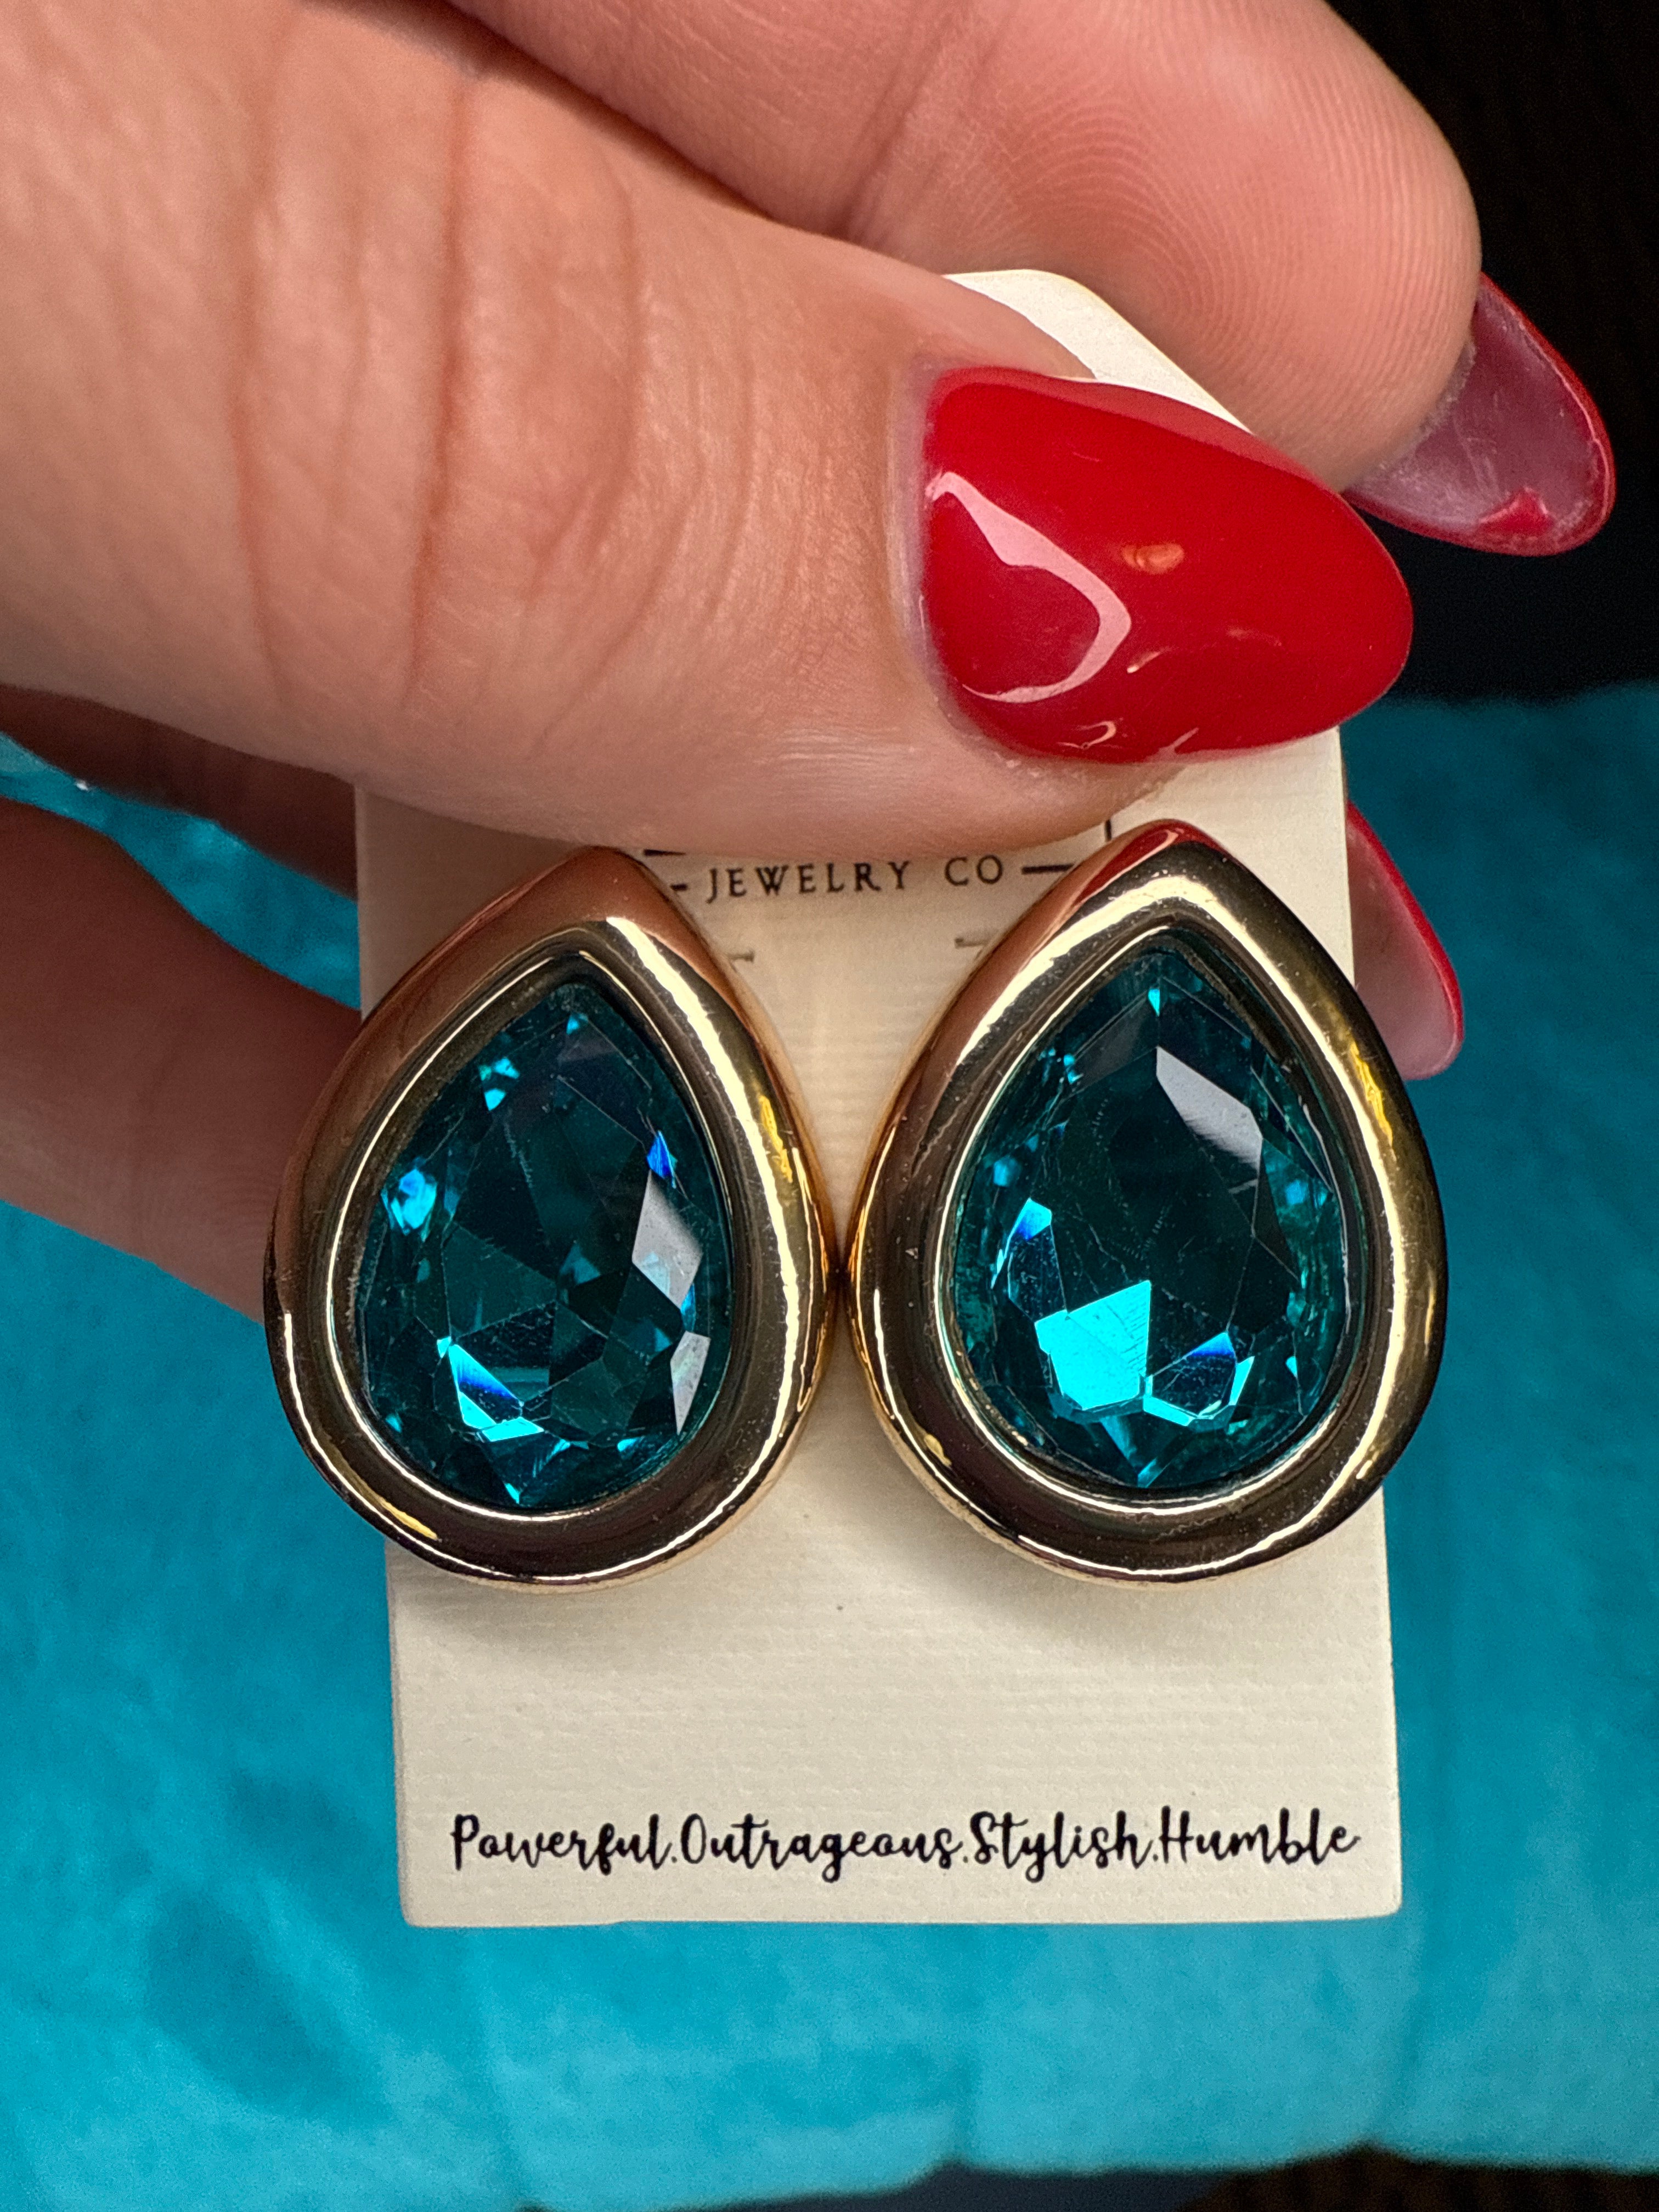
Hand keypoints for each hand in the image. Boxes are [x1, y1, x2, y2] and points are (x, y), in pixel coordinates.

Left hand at [0, 0, 1525, 1312]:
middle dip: (973, 725)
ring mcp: (12, 466)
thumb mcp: (29, 211)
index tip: (1435, 524)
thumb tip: (1096, 585)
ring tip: (902, 1201)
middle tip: (1225, 962)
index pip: (885, 25)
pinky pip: (101, 949)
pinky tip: (451, 1262)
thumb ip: (504, 395)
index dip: (1210, 274)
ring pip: (420, 731)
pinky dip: (280, 1133)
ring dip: (663, 998)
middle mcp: (159, 161)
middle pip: (694, 433)